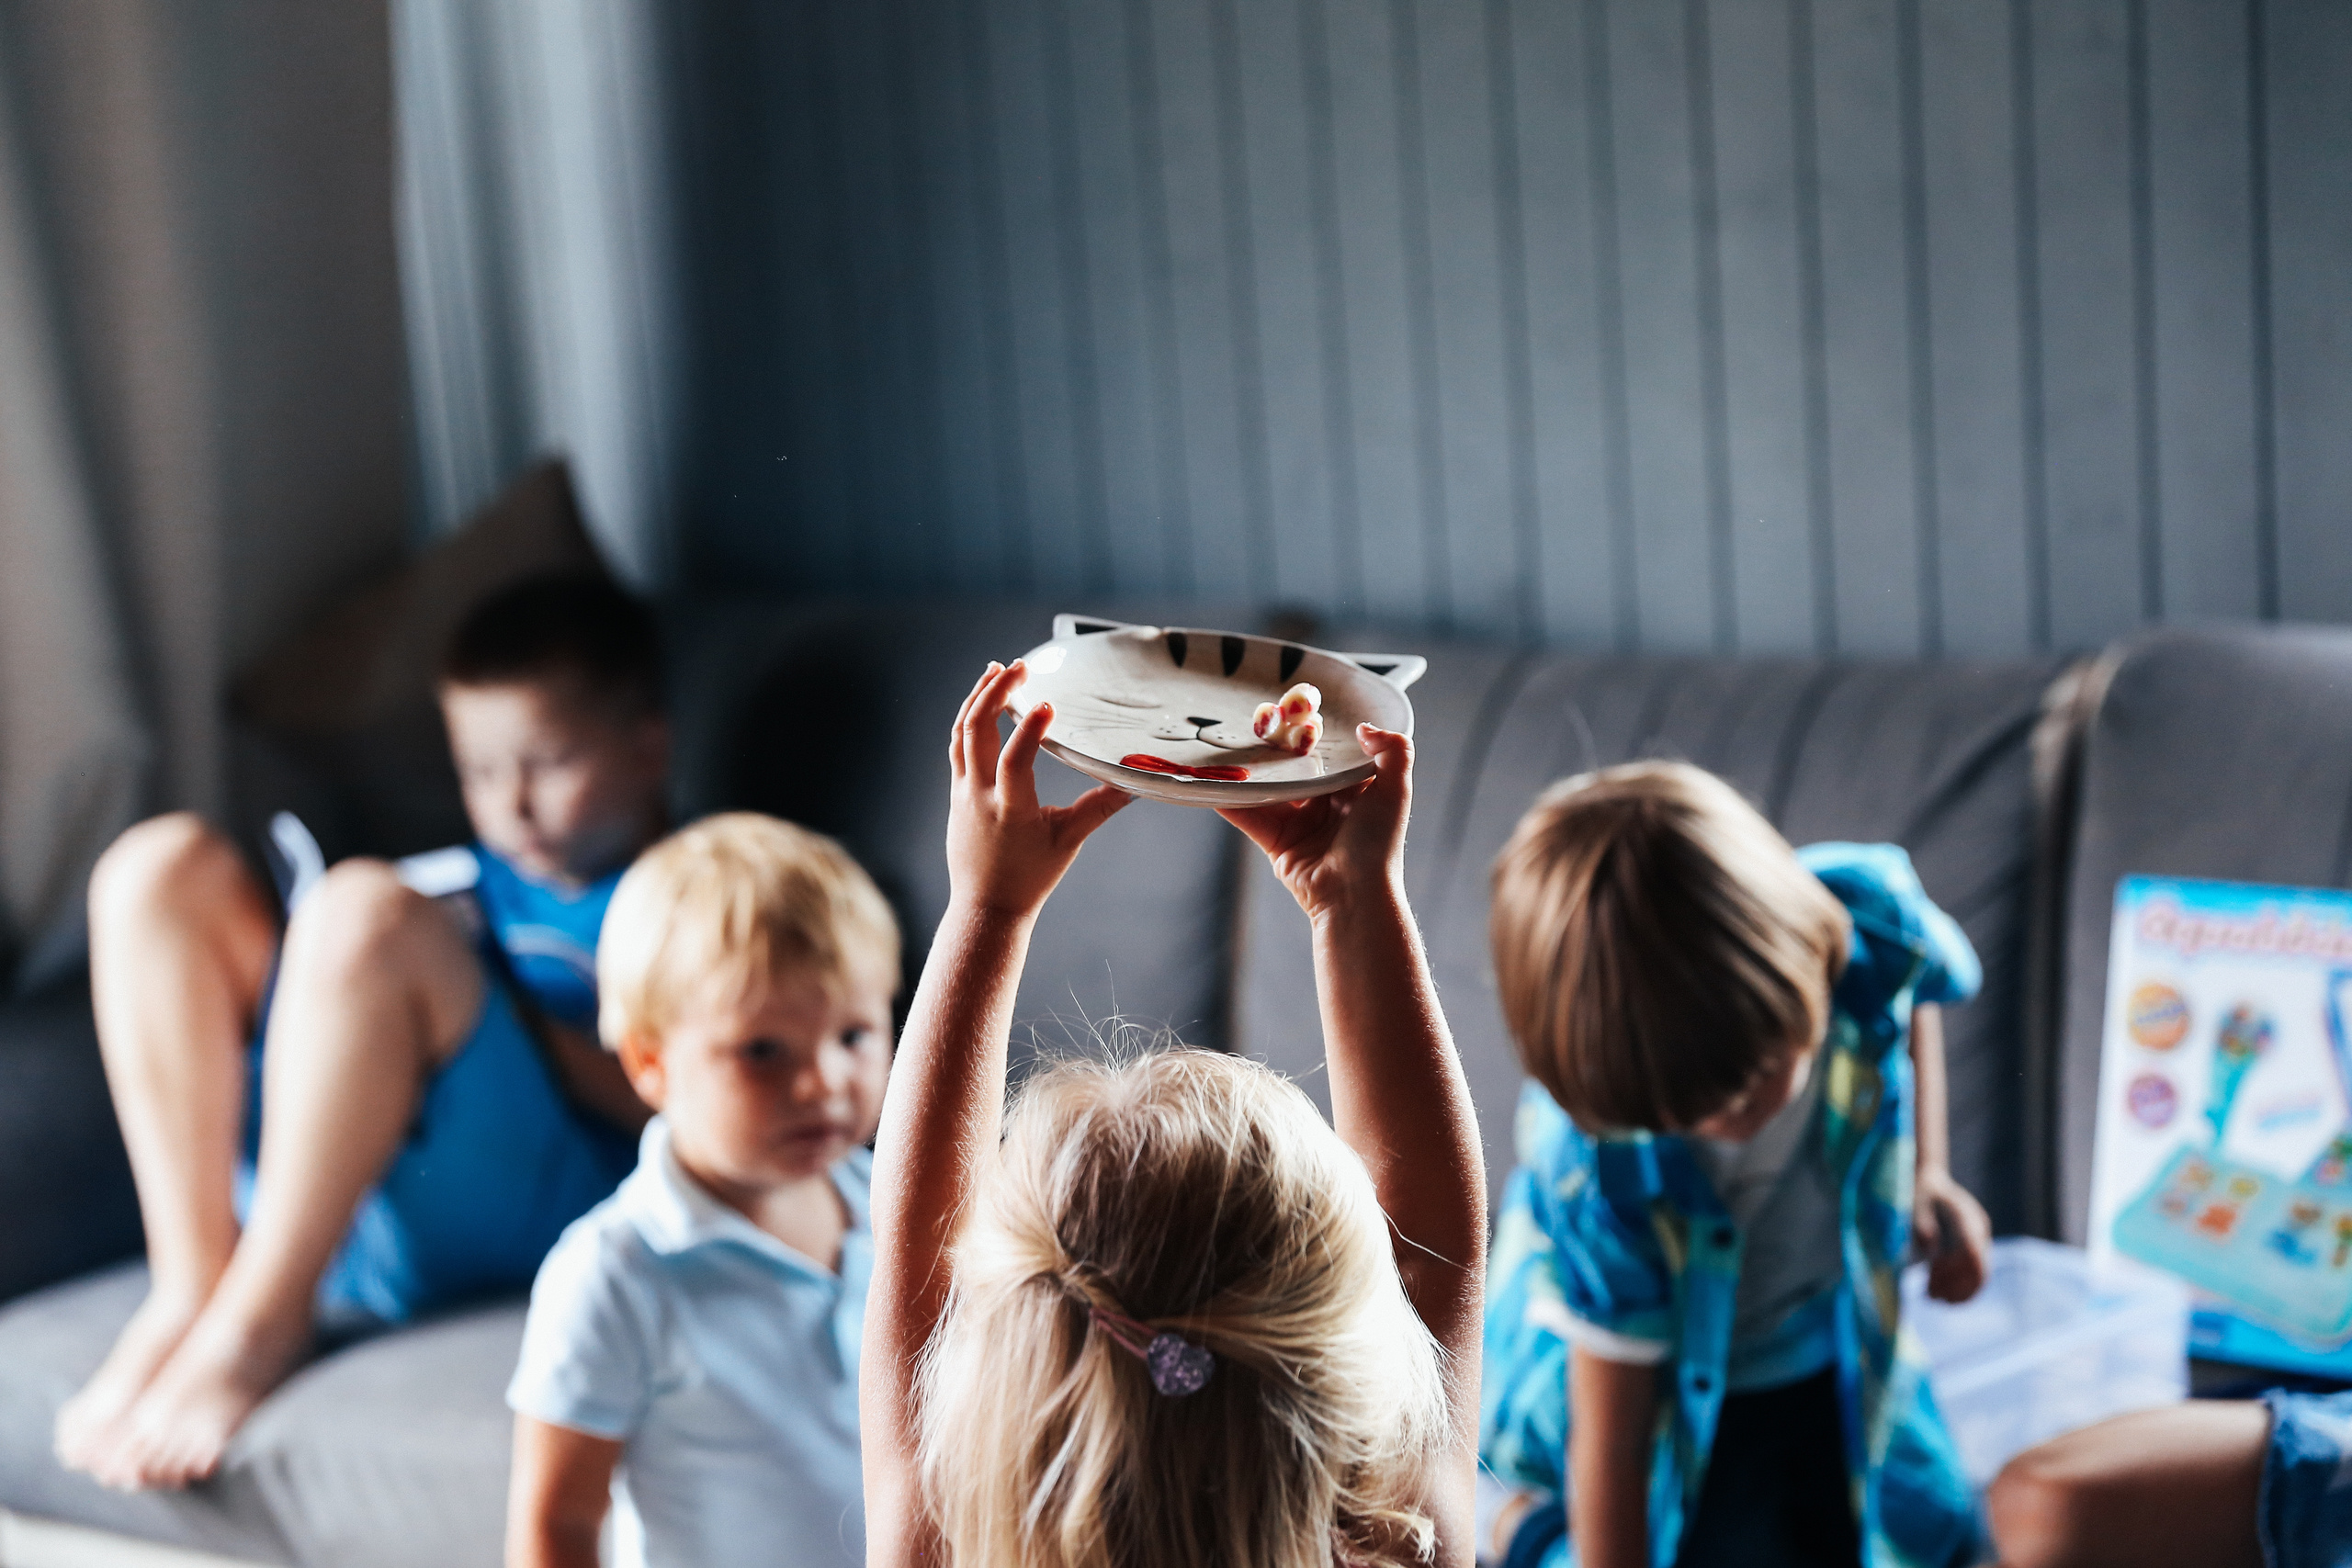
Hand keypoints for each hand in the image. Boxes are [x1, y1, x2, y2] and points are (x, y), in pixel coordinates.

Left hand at [946, 661, 1130, 920]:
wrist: (986, 906)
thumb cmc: (1031, 877)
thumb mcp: (1070, 841)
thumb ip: (1100, 807)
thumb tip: (1136, 784)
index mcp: (1010, 809)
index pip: (1014, 760)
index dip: (1029, 729)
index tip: (1046, 702)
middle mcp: (979, 796)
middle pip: (976, 732)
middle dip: (995, 692)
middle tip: (1019, 666)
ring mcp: (963, 792)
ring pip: (961, 733)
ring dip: (977, 698)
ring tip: (996, 670)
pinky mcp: (956, 792)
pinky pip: (957, 745)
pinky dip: (968, 718)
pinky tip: (982, 702)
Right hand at [1217, 723, 1410, 922]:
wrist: (1353, 895)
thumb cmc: (1377, 843)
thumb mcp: (1395, 790)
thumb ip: (1393, 751)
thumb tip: (1364, 727)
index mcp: (1354, 791)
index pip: (1332, 755)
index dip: (1315, 734)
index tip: (1296, 710)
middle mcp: (1327, 805)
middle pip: (1296, 770)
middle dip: (1277, 749)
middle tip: (1258, 722)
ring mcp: (1300, 824)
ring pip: (1270, 790)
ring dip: (1250, 771)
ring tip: (1229, 744)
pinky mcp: (1277, 843)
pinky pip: (1250, 817)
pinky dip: (1231, 801)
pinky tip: (1213, 780)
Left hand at [1914, 1167, 1991, 1302]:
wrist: (1930, 1182)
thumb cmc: (1918, 1193)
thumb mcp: (1914, 1204)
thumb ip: (1922, 1224)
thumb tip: (1930, 1250)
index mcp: (1965, 1214)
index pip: (1970, 1251)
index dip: (1953, 1272)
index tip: (1931, 1283)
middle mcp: (1978, 1228)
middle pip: (1978, 1267)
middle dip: (1955, 1287)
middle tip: (1930, 1297)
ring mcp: (1981, 1239)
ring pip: (1980, 1275)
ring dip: (1959, 1292)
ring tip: (1933, 1299)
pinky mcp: (1977, 1248)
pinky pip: (1977, 1274)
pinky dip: (1963, 1289)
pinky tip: (1943, 1297)